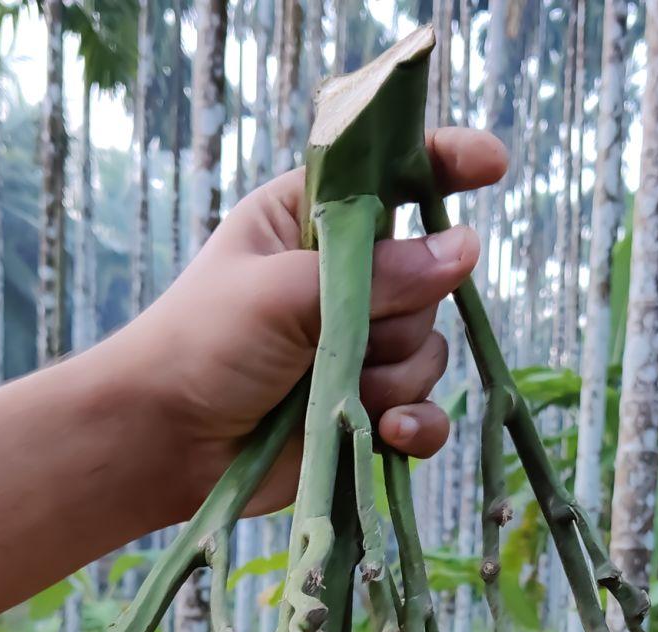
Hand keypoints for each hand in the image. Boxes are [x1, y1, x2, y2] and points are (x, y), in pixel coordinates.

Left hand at [105, 127, 507, 513]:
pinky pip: (425, 413)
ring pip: (429, 352)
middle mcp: (344, 280)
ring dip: (394, 377)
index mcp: (311, 222)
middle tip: (345, 336)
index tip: (494, 165)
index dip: (443, 165)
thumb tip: (466, 249)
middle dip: (400, 317)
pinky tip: (391, 432)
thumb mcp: (285, 291)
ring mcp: (356, 347)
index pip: (390, 178)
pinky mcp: (364, 410)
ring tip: (339, 393)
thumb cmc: (201, 344)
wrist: (163, 441)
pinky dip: (416, 425)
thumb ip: (380, 274)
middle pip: (427, 282)